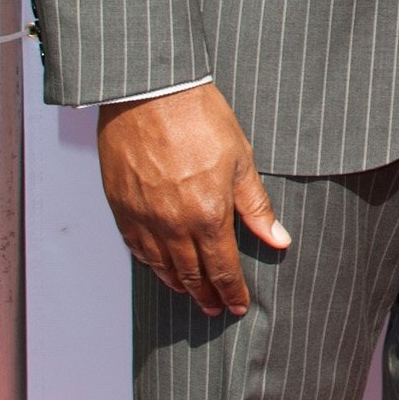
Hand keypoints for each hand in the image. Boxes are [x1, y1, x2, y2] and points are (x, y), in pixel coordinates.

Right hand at [96, 83, 289, 319]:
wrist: (149, 91)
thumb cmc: (198, 117)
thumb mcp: (240, 159)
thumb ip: (256, 206)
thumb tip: (279, 239)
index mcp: (208, 215)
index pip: (223, 268)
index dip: (232, 291)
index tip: (238, 305)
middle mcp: (173, 225)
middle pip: (191, 274)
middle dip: (207, 295)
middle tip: (215, 308)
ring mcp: (143, 217)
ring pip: (161, 267)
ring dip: (178, 285)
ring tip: (190, 295)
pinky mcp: (120, 205)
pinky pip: (135, 247)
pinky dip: (149, 263)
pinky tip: (158, 268)